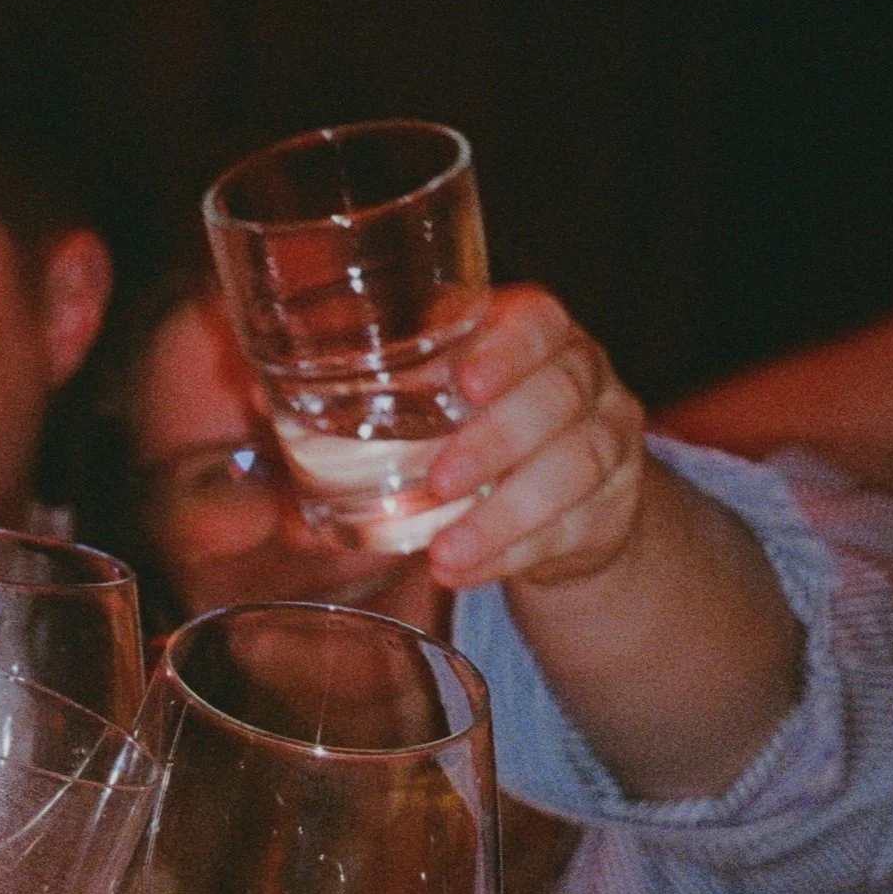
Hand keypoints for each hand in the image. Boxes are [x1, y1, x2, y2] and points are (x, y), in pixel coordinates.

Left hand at [422, 289, 646, 593]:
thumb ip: (398, 385)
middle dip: (497, 439)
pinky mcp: (609, 509)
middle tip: (438, 480)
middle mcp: (589, 381)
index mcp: (543, 335)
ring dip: (501, 516)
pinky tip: (460, 571)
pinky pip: (566, 532)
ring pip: (574, 469)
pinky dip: (507, 556)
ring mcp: (611, 443)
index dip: (509, 351)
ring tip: (443, 551)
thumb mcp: (451, 390)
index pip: (541, 322)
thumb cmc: (485, 421)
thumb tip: (282, 402)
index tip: (468, 382)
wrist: (568, 496)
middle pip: (560, 396)